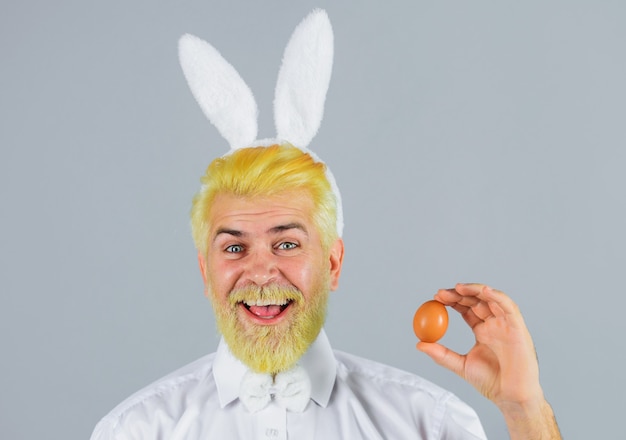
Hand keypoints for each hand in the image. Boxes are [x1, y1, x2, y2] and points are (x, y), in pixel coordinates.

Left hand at [416, 283, 560, 438]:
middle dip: (459, 294)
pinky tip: (484, 291)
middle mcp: (495, 324)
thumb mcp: (461, 365)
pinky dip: (497, 296)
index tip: (436, 298)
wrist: (510, 397)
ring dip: (475, 290)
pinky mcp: (518, 327)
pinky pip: (509, 307)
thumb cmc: (491, 382)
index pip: (466, 309)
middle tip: (440, 294)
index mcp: (482, 331)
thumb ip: (442, 354)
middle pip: (476, 300)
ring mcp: (506, 324)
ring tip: (457, 288)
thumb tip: (419, 344)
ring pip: (491, 299)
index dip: (452, 301)